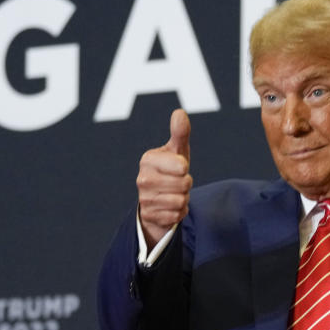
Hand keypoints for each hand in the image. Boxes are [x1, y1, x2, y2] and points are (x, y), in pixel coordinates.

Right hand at [137, 109, 191, 249]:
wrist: (157, 197)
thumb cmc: (170, 169)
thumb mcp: (177, 151)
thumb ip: (180, 133)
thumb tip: (179, 112)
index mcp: (148, 160)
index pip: (181, 166)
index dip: (184, 167)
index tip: (178, 167)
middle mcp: (142, 179)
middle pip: (184, 184)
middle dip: (186, 184)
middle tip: (177, 181)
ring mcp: (144, 199)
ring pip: (181, 201)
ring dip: (183, 199)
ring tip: (173, 193)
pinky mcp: (149, 216)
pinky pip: (176, 215)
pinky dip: (178, 212)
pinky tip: (170, 206)